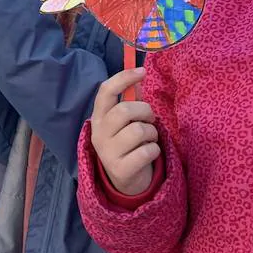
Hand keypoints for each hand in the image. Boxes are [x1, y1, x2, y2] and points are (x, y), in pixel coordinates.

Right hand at [89, 68, 157, 196]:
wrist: (125, 180)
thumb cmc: (128, 143)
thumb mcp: (125, 122)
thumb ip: (131, 100)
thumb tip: (139, 77)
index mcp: (98, 118)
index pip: (105, 91)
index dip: (123, 78)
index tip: (142, 71)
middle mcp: (99, 134)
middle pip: (124, 110)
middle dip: (146, 111)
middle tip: (150, 119)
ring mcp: (107, 153)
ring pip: (139, 130)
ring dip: (152, 133)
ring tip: (149, 139)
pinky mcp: (120, 169)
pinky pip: (147, 151)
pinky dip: (155, 150)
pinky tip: (148, 154)